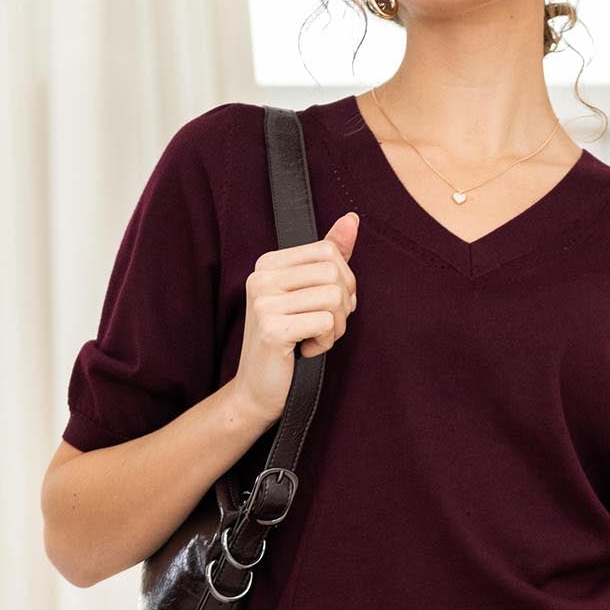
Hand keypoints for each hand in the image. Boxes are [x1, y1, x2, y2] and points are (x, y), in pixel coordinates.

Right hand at [229, 210, 359, 423]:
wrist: (257, 391)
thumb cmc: (288, 343)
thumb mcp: (308, 295)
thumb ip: (329, 257)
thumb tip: (352, 219)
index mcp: (268, 264)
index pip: (328, 252)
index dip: (344, 282)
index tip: (330, 306)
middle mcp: (261, 277)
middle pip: (334, 273)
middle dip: (343, 306)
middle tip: (324, 327)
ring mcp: (264, 302)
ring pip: (334, 297)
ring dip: (335, 327)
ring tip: (315, 339)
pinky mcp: (272, 328)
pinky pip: (325, 322)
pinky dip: (325, 343)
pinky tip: (306, 351)